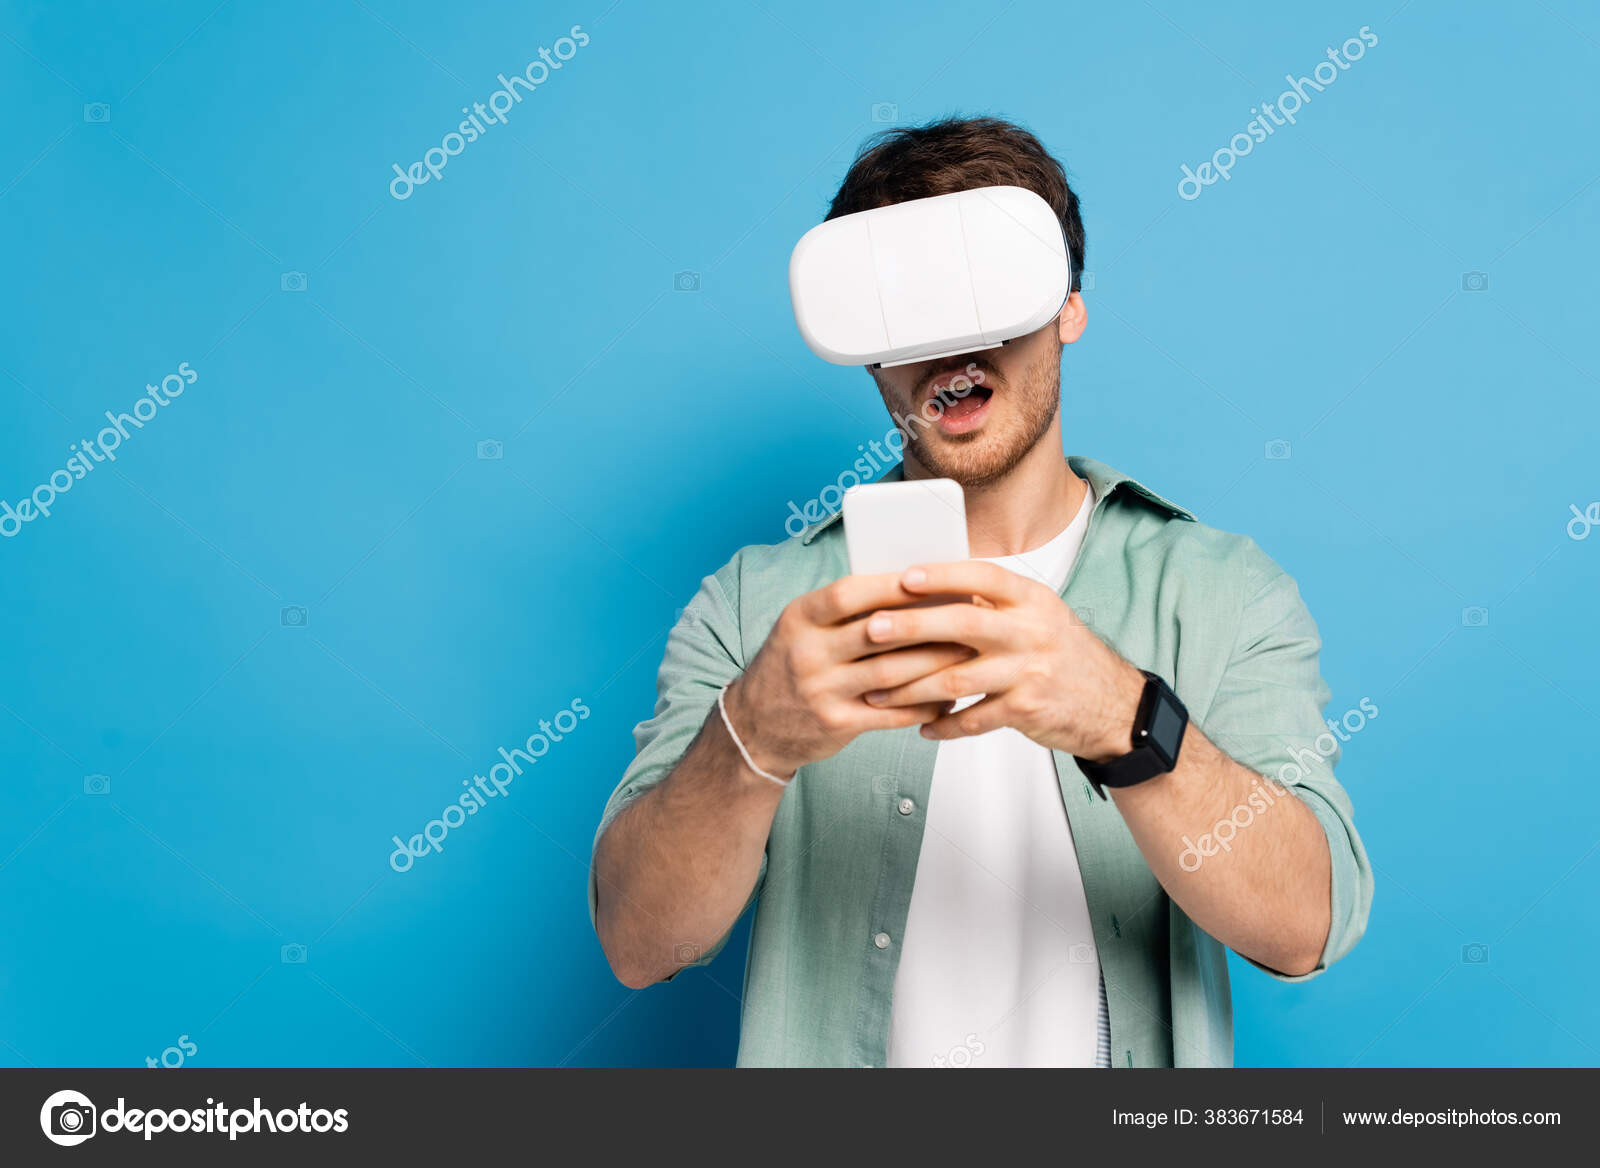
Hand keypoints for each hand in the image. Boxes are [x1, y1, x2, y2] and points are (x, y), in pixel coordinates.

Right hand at [723, 575, 969, 776]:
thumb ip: (844, 611)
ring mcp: (820, 690)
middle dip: (927, 623)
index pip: (848, 593)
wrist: (754, 725)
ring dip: (934, 663)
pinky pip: (890, 714)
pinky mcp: (836, 723)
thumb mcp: (801, 627)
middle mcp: (807, 652)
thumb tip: (909, 586)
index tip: (931, 578)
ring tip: (967, 654)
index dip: (891, 586)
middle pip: (878, 632)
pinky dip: (923, 705)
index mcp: (799, 618)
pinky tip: (947, 697)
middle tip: (967, 615)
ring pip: (891, 673)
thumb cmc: (790, 665)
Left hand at [858, 561, 1145, 758]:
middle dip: (911, 626)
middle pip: (963, 623)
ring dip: (912, 687)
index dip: (941, 575)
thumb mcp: (1038, 615)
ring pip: (958, 678)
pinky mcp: (1027, 710)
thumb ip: (993, 603)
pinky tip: (921, 727)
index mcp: (1031, 599)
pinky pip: (974, 719)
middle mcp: (1032, 631)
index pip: (983, 576)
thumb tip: (929, 586)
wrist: (1113, 704)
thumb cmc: (1063, 654)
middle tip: (871, 630)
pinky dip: (944, 725)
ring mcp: (1030, 672)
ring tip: (877, 692)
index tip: (902, 577)